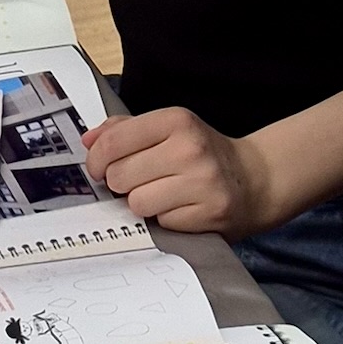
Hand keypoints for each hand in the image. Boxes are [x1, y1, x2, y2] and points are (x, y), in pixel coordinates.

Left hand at [84, 107, 267, 234]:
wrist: (254, 180)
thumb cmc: (201, 156)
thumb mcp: (168, 130)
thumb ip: (125, 131)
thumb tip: (88, 141)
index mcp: (176, 120)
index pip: (113, 143)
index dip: (97, 161)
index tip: (101, 168)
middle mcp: (190, 148)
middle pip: (119, 176)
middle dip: (122, 184)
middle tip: (140, 182)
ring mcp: (202, 182)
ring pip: (137, 203)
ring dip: (143, 204)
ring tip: (162, 195)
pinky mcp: (208, 213)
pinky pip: (161, 223)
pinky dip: (165, 219)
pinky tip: (181, 208)